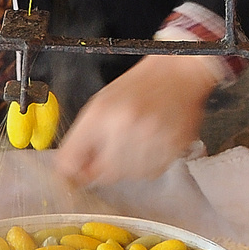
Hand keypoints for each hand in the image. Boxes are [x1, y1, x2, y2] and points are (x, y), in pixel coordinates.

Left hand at [53, 52, 218, 186]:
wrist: (178, 73)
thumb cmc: (138, 87)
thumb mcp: (99, 106)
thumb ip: (80, 140)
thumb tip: (70, 172)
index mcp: (101, 113)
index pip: (74, 161)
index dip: (77, 169)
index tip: (82, 169)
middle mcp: (125, 125)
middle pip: (105, 174)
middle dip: (107, 166)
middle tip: (118, 146)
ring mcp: (152, 137)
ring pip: (130, 176)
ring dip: (129, 167)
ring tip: (138, 141)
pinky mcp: (173, 145)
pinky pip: (153, 172)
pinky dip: (149, 165)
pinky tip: (152, 144)